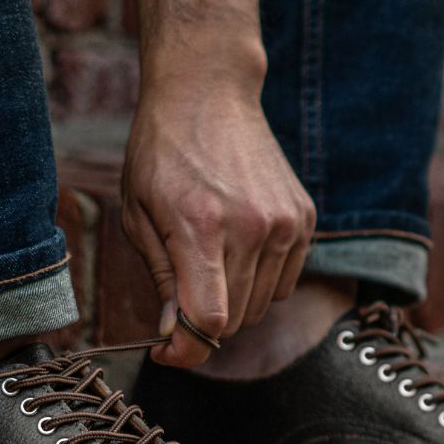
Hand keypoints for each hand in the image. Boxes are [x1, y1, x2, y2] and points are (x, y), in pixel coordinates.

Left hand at [122, 76, 315, 366]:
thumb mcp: (138, 215)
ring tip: (208, 261)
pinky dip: (259, 281)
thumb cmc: (162, 152)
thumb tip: (174, 337)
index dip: (185, 350)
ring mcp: (285, 223)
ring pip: (261, 306)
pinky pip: (285, 281)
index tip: (167, 350)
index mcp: (202, 227)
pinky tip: (237, 248)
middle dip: (201, 324)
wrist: (208, 93)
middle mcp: (252, 228)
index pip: (208, 321)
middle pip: (234, 320)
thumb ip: (162, 278)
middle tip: (178, 298)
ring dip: (232, 302)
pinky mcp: (305, 218)